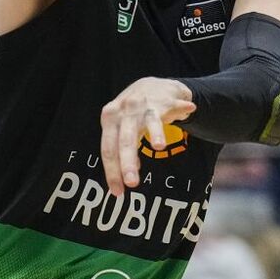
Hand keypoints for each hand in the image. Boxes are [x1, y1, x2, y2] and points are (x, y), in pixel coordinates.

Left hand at [100, 77, 194, 195]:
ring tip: (157, 148)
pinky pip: (162, 114)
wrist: (157, 86)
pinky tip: (171, 129)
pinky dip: (167, 121)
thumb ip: (125, 148)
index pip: (108, 149)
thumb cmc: (136, 112)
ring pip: (142, 127)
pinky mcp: (160, 102)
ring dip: (153, 135)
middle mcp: (122, 111)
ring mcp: (140, 105)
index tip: (117, 192)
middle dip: (126, 163)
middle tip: (131, 184)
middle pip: (122, 141)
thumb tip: (128, 173)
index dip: (112, 172)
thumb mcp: (126, 128)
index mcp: (110, 119)